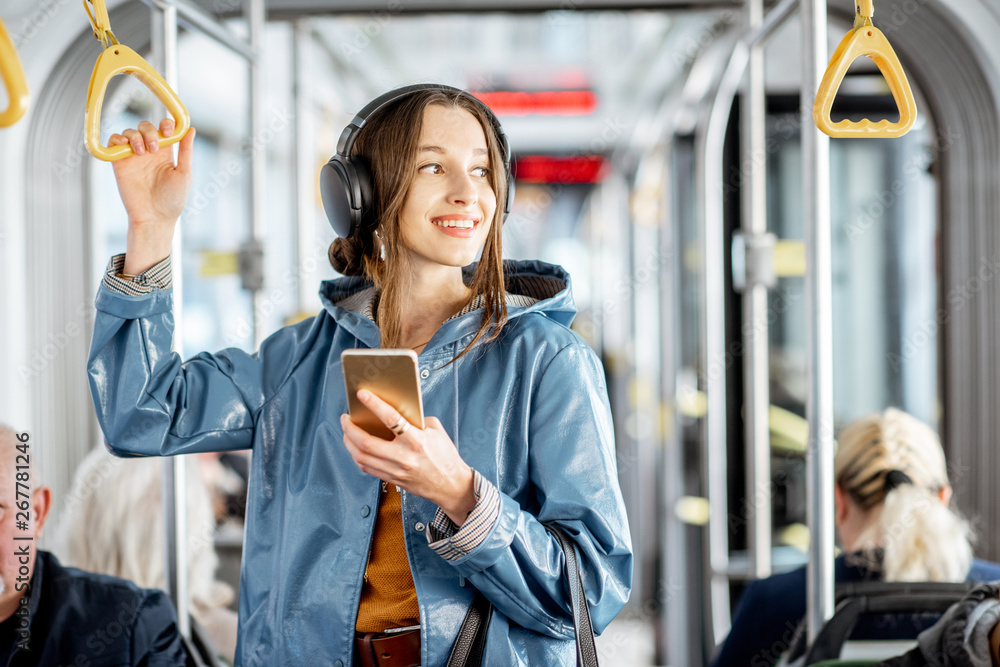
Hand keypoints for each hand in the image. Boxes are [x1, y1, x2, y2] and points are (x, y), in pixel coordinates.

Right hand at [107, 119, 194, 273]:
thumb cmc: (172, 200)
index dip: (165, 124)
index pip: (164, 129)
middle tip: (153, 147)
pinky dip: (116, 138)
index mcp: (166, 153)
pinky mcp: (119, 163)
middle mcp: (149, 152)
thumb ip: (186, 151)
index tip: (168, 131)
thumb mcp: (184, 173)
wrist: (154, 218)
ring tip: (140, 152)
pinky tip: (125, 146)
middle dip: (150, 131)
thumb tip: (191, 129)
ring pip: (130, 132)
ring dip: (135, 136)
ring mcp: (133, 157)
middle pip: (145, 126)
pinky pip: (113, 142)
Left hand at [341, 389, 475, 525]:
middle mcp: (404, 457)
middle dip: (350, 428)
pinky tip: (355, 447)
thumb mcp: (435, 431)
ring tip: (347, 431)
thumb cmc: (445, 456)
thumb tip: (395, 410)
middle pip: (366, 442)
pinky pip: (366, 468)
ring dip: (349, 442)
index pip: (390, 418)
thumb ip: (415, 420)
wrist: (450, 485)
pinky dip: (357, 455)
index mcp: (417, 440)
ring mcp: (396, 470)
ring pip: (361, 457)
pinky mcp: (392, 479)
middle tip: (345, 417)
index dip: (374, 404)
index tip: (362, 394)